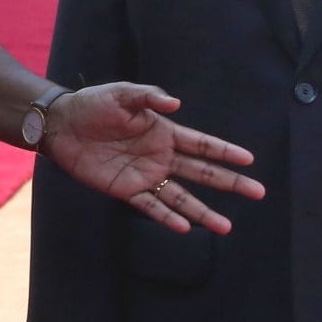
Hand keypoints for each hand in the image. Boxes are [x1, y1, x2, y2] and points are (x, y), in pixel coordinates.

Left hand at [40, 84, 261, 233]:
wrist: (62, 124)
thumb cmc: (93, 104)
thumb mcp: (121, 94)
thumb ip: (149, 96)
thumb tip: (176, 103)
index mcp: (164, 132)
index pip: (203, 145)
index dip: (226, 152)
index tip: (250, 160)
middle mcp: (161, 157)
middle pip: (203, 173)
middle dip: (231, 183)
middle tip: (258, 193)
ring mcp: (145, 175)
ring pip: (182, 197)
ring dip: (203, 212)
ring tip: (226, 227)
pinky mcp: (125, 190)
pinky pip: (151, 206)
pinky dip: (167, 217)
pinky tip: (184, 227)